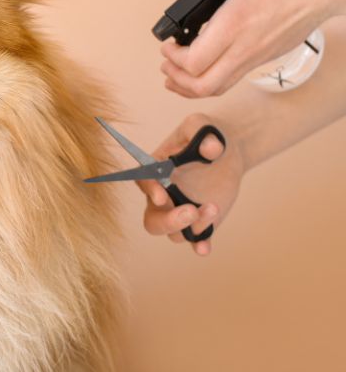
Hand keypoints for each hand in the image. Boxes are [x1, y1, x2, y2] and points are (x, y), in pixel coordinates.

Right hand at [136, 114, 246, 255]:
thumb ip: (202, 132)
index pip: (144, 182)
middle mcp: (163, 195)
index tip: (163, 195)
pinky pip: (195, 239)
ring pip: (176, 232)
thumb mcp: (202, 124)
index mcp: (156, 170)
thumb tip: (211, 150)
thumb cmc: (205, 134)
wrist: (227, 149)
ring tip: (213, 207)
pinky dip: (199, 244)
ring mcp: (180, 211)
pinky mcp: (200, 221)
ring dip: (193, 225)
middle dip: (168, 221)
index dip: (150, 190)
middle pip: (152, 220)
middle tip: (190, 211)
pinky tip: (205, 247)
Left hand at [161, 0, 345, 96]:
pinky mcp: (263, 60)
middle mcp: (245, 46)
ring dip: (189, 87)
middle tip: (166, 63)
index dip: (173, 58)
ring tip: (175, 75)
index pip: (195, 61)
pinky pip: (231, 81)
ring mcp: (256, 57)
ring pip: (217, 89)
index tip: (167, 45)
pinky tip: (200, 73)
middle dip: (176, 78)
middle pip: (202, 85)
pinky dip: (209, 82)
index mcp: (235, 22)